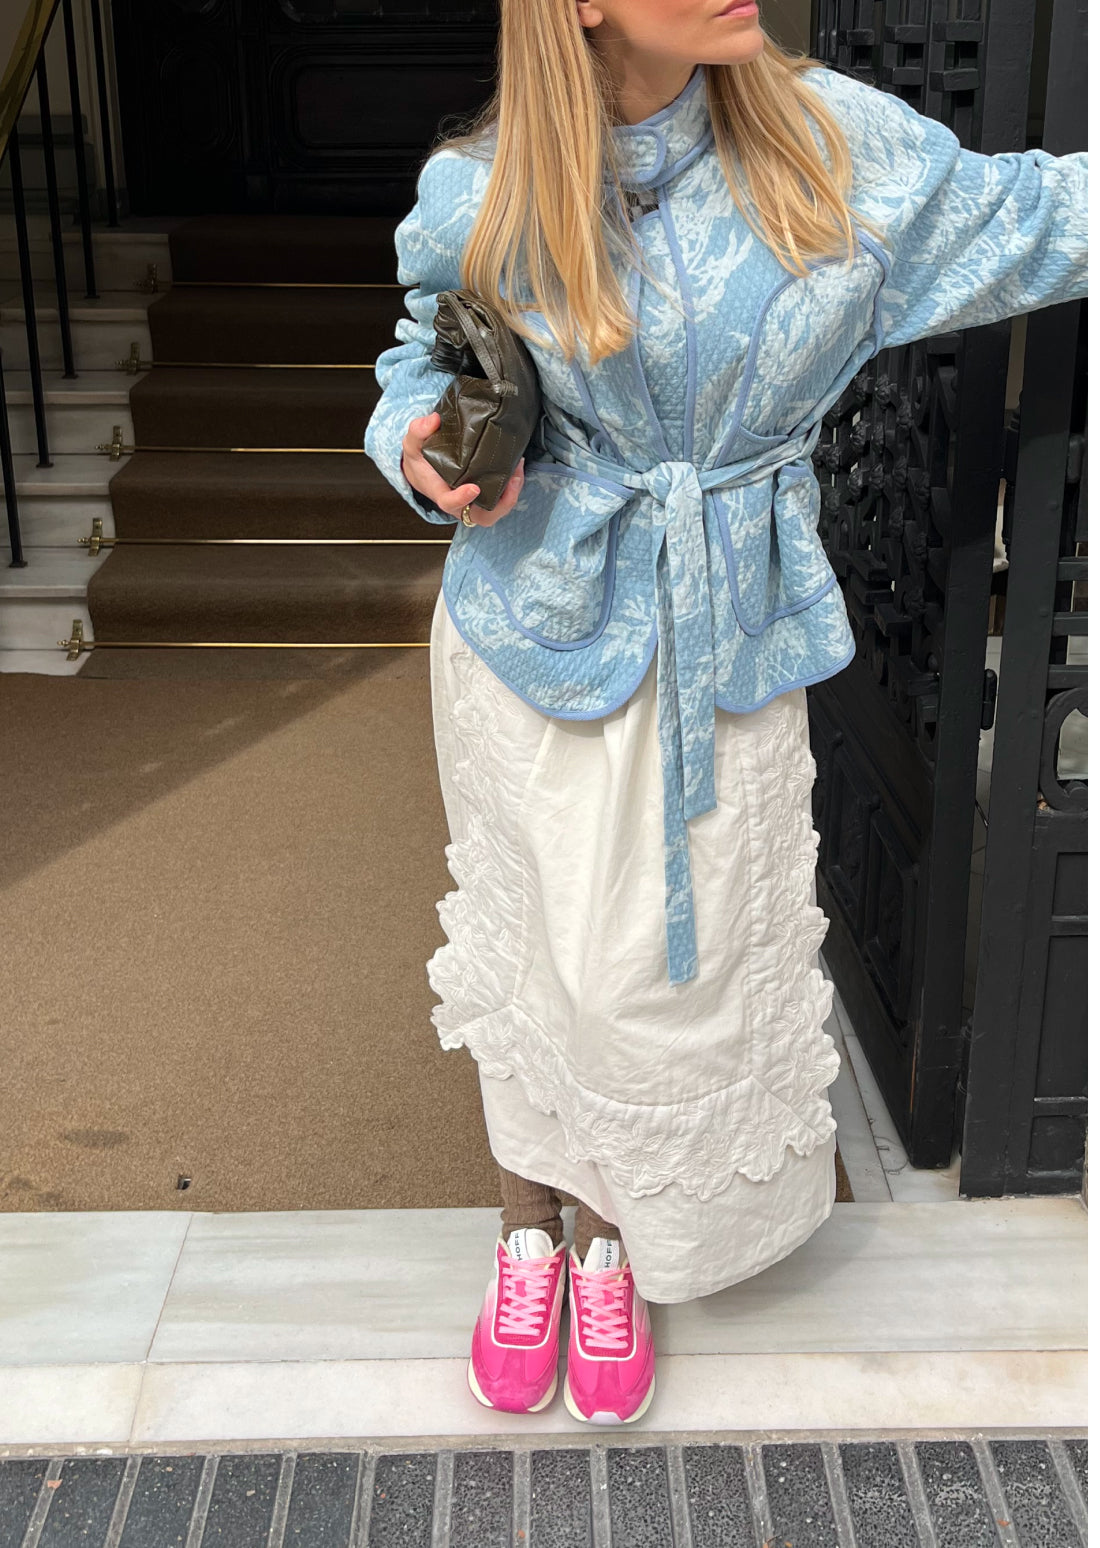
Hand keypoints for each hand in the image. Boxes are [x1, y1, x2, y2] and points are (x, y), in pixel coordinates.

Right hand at [400, 411, 525, 525]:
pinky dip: (512, 487)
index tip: (474, 488)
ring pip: (496, 510)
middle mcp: (460, 502)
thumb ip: (419, 431)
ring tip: (518, 469)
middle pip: (482, 516)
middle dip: (501, 504)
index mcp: (440, 492)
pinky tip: (518, 465)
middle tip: (512, 480)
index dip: (461, 499)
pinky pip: (501, 499)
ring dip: (511, 494)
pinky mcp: (484, 495)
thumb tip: (433, 420)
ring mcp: (474, 501)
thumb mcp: (413, 443)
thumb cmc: (420, 459)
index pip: (449, 502)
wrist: (424, 469)